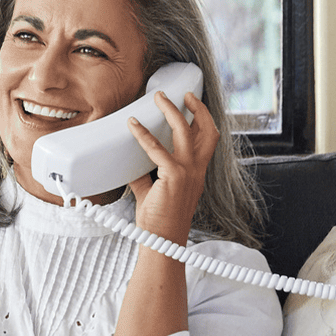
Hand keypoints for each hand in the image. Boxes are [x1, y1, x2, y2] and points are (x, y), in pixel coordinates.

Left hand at [124, 91, 219, 244]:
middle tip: (183, 94)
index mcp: (196, 173)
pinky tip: (133, 126)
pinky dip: (144, 136)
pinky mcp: (173, 177)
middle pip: (206, 131)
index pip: (208, 140)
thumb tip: (127, 162)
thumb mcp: (152, 191)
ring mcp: (188, 173)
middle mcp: (196, 170)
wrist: (162, 241)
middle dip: (197, 108)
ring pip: (184, 132)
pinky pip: (157, 150)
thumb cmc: (159, 220)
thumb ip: (143, 174)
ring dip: (171, 111)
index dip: (204, 119)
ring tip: (158, 98)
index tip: (193, 104)